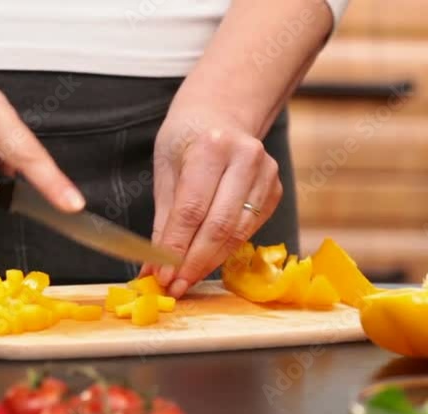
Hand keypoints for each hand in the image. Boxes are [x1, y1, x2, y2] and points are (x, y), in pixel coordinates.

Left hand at [143, 104, 282, 297]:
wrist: (221, 114)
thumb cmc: (186, 140)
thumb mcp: (165, 170)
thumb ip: (163, 220)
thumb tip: (152, 268)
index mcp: (211, 146)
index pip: (192, 210)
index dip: (176, 248)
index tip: (161, 275)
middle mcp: (245, 157)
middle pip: (219, 226)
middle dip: (194, 262)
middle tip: (174, 286)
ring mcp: (266, 174)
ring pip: (237, 233)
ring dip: (210, 262)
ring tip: (187, 280)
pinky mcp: (275, 190)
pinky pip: (249, 230)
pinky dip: (226, 250)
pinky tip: (207, 261)